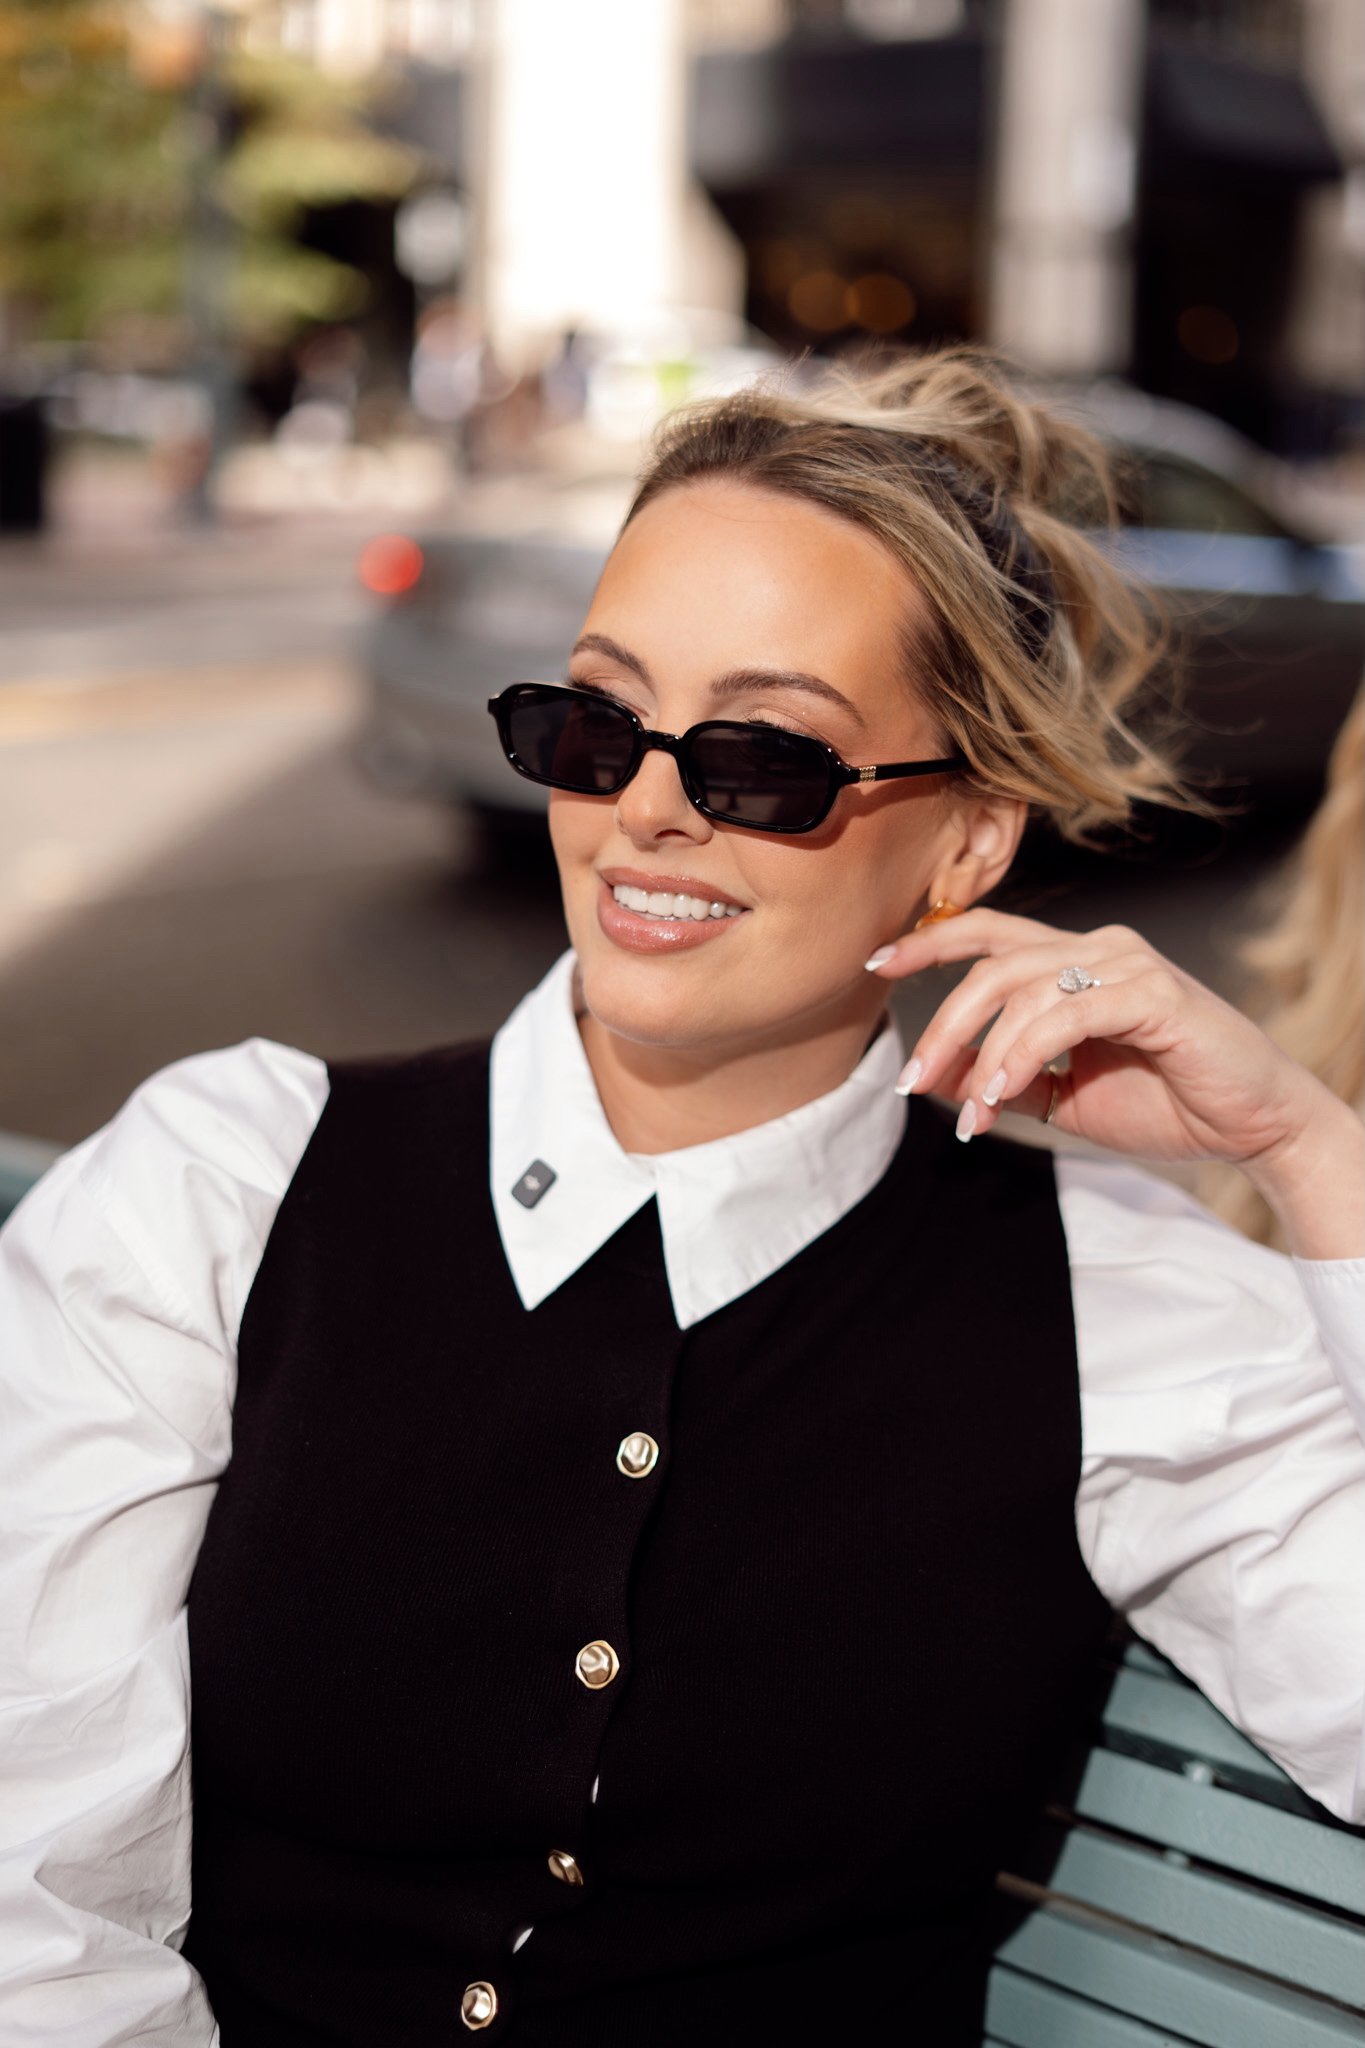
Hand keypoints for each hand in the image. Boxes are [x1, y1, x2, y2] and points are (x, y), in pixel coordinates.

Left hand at [868, 908, 1332, 1170]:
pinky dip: (1021, 1054)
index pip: (990, 934)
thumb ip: (1005, 1080)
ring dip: (981, 1055)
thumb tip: (936, 1079)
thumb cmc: (1167, 1105)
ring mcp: (1129, 964)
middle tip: (910, 1081)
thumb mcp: (1065, 1097)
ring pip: (1022, 990)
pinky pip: (1065, 1015)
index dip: (929, 942)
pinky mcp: (1155, 993)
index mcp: (1077, 962)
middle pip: (992, 965)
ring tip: (969, 1111)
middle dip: (942, 1025)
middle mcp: (1100, 948)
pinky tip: (999, 1092)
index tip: (876, 965)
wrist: (1253, 1129)